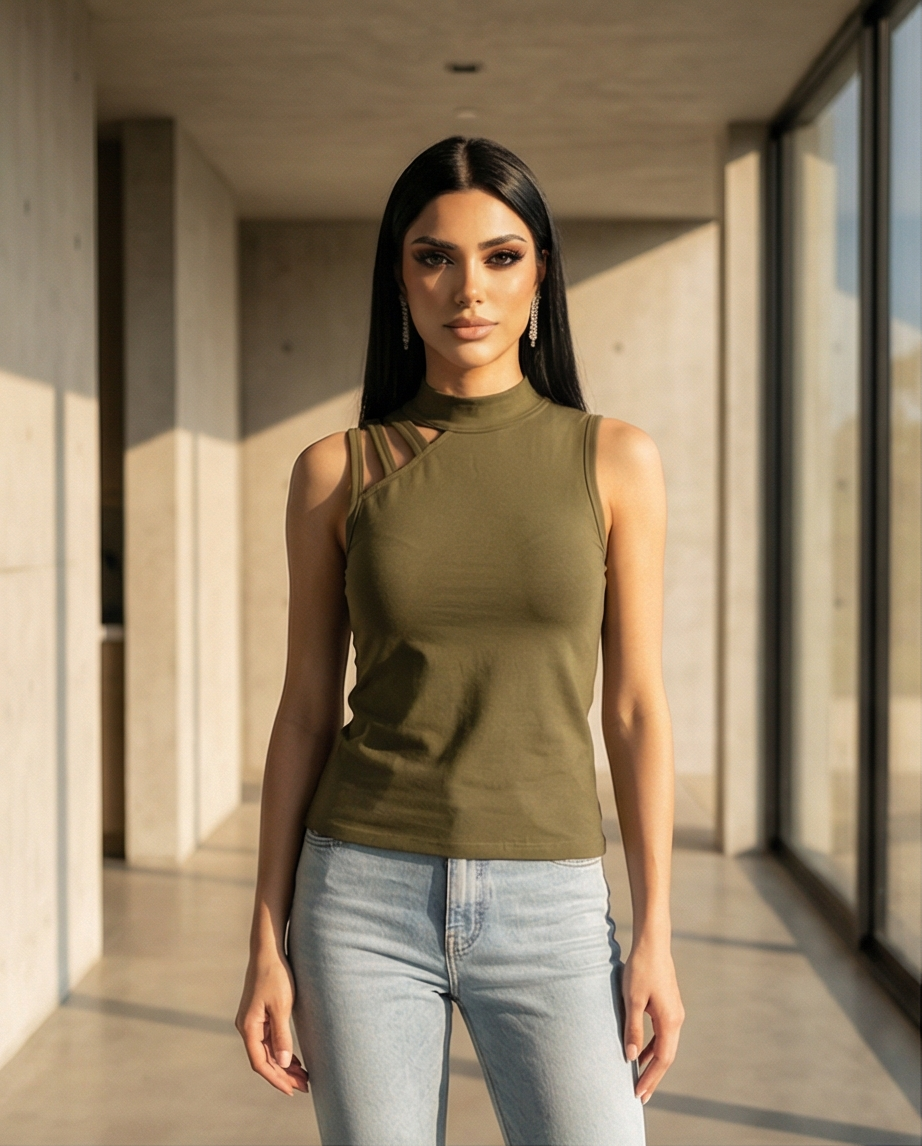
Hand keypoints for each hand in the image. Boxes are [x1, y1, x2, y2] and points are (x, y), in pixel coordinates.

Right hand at [236, 953, 309, 1095]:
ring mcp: (252, 1020)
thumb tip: (283, 1064)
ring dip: (283, 1064)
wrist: (268, 950)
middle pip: (264, 1059)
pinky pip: (269, 1039)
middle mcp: (247, 1026)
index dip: (276, 1079)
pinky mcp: (259, 1014)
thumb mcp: (281, 1006)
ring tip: (303, 1076)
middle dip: (283, 1075)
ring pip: (267, 1050)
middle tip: (304, 1086)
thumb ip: (281, 1035)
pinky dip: (281, 1050)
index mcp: (248, 1027)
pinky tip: (294, 1059)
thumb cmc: (275, 975)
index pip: (260, 1063)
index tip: (292, 1090)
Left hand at [622, 938, 683, 1103]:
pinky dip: (652, 1048)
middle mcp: (676, 1019)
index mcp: (670, 1021)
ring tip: (640, 1079)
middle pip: (666, 1057)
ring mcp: (674, 1012)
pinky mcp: (668, 1006)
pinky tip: (640, 1053)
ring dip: (653, 1063)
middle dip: (653, 1077)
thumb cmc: (641, 969)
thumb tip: (631, 1057)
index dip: (651, 1078)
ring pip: (665, 1046)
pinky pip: (662, 1035)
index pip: (662, 1059)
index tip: (639, 1093)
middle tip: (640, 1096)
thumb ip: (633, 1029)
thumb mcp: (633, 999)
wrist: (652, 943)